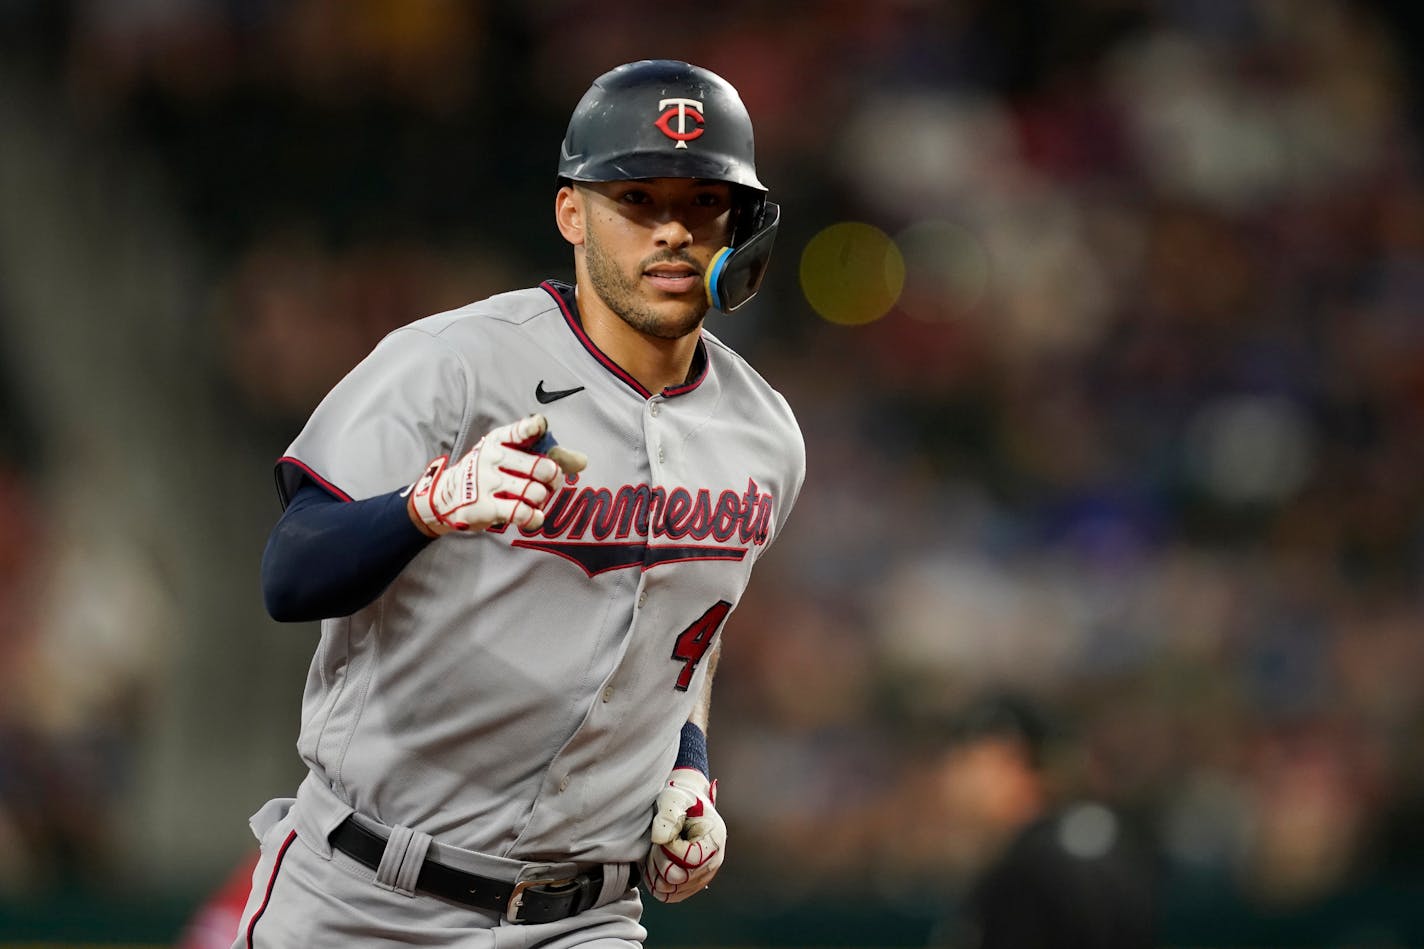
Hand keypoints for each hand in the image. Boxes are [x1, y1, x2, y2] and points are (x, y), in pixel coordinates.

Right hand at [407, 414, 586, 535]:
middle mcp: (492, 457)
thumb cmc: (489, 473)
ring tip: (533, 500)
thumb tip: (583, 461)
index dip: (533, 428)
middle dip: (554, 478)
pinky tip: (533, 516)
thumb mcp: (510, 456)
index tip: (540, 425)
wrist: (446, 498)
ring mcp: (487, 482)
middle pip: (541, 467)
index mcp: (500, 439)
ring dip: (541, 500)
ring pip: (535, 492)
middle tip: (551, 483)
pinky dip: (533, 517)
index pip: (519, 430)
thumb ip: (548, 455)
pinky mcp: (484, 506)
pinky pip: (520, 513)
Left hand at [644, 768, 725, 902]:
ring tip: (654, 852)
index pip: (690, 861)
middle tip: (655, 844)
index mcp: (713, 841)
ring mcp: (702, 876)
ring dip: (655, 873)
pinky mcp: (690, 884)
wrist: (685, 804)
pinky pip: (670, 896)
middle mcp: (713, 863)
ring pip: (671, 890)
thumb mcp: (674, 798)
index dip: (670, 850)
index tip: (663, 836)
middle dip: (659, 861)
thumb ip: (668, 816)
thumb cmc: (681, 799)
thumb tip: (660, 839)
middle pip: (679, 879)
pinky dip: (656, 884)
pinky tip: (653, 865)